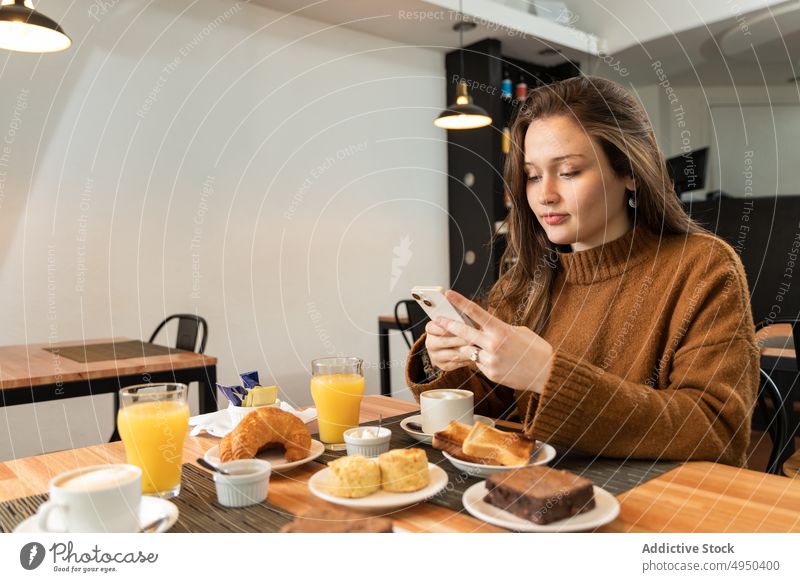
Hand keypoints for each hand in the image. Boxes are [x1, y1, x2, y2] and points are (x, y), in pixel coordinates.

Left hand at [434, 290, 553, 393]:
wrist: (547, 373)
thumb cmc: (536, 349)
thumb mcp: (519, 331)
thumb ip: (500, 328)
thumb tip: (486, 326)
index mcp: (501, 330)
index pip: (476, 313)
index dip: (460, 302)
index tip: (449, 294)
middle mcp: (493, 345)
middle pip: (464, 332)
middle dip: (448, 325)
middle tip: (437, 320)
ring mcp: (491, 361)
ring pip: (469, 351)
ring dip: (469, 347)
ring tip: (482, 346)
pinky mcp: (491, 374)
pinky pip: (479, 364)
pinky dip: (482, 361)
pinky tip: (496, 361)